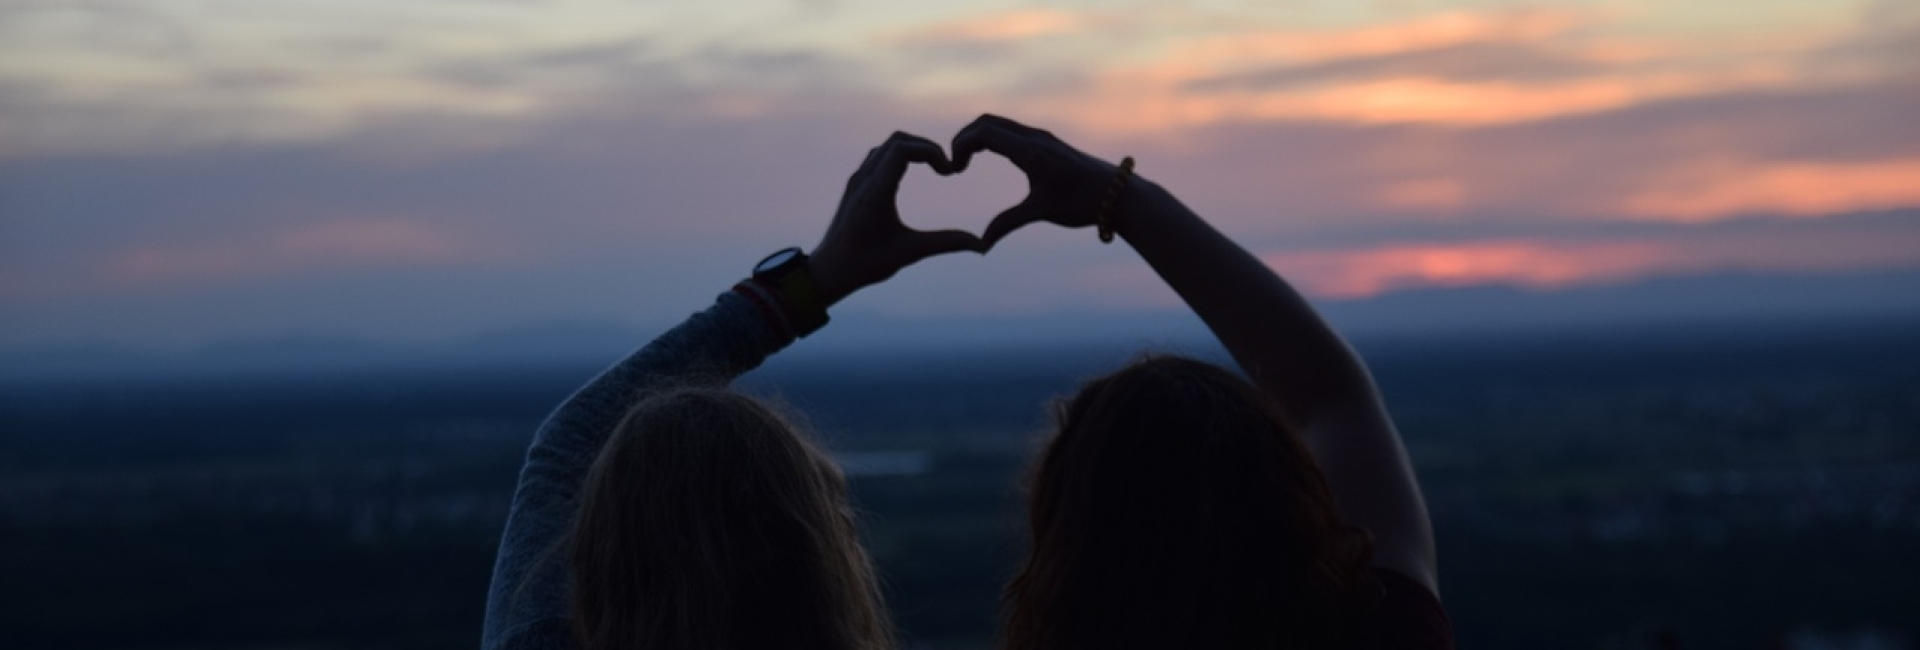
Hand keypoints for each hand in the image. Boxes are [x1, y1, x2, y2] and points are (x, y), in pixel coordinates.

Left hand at [810, 131, 984, 305]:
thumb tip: (980, 245)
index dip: (931, 150)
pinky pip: (878, 156)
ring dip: (912, 149)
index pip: (903, 149)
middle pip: (897, 139)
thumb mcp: (910, 253)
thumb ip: (946, 244)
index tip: (947, 171)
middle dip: (925, 147)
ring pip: (886, 145)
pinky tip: (911, 175)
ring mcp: (857, 180)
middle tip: (944, 167)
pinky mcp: (855, 185)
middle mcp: (864, 179)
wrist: (828, 270)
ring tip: (932, 168)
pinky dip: (898, 156)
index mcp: (876, 192)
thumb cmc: (866, 264)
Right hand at [950, 114, 1123, 247]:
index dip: (960, 146)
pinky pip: (1011, 130)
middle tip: (954, 165)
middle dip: (964, 139)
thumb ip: (1006, 224)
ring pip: (998, 123)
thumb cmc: (1082, 203)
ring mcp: (1041, 137)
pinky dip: (991, 138)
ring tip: (965, 162)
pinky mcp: (1047, 142)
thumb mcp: (1041, 212)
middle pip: (986, 122)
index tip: (953, 170)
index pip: (984, 133)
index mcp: (1030, 151)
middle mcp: (1034, 137)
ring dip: (977, 137)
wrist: (1118, 193)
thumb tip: (981, 247)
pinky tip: (989, 158)